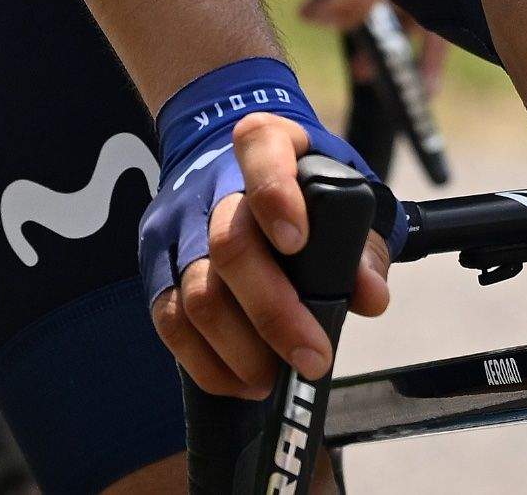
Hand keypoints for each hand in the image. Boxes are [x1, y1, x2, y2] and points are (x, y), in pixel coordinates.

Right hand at [140, 58, 396, 397]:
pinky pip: (169, 321)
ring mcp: (176, 224)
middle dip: (273, 312)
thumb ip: (362, 244)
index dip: (276, 196)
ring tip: (275, 378)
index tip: (297, 243)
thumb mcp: (343, 193)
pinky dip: (205, 362)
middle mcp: (211, 183)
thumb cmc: (299, 186)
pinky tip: (239, 380)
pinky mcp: (156, 263)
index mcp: (267, 145)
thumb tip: (370, 297)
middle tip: (312, 357)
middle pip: (230, 245)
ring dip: (240, 350)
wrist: (227, 161)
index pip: (262, 152)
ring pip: (196, 293)